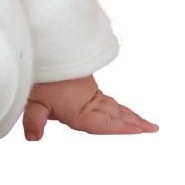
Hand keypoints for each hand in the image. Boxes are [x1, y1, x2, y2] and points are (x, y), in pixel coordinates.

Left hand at [22, 75, 157, 139]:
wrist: (40, 45)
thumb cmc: (37, 73)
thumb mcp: (33, 99)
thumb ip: (34, 120)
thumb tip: (32, 138)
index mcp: (79, 107)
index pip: (104, 122)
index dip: (122, 127)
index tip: (140, 130)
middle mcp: (88, 99)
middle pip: (114, 113)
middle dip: (133, 122)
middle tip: (152, 128)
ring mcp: (87, 89)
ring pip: (112, 105)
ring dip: (128, 114)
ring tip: (143, 123)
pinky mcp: (84, 82)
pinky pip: (105, 98)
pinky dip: (116, 106)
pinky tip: (116, 109)